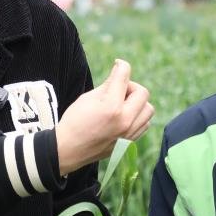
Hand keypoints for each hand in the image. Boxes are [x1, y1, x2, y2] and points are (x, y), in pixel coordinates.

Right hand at [55, 59, 154, 174]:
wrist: (68, 150)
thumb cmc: (74, 122)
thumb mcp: (87, 98)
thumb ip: (107, 84)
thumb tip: (120, 72)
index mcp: (111, 107)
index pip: (124, 77)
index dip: (121, 66)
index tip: (118, 64)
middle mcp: (124, 121)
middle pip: (143, 93)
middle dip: (131, 86)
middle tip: (118, 90)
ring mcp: (129, 134)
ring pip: (148, 110)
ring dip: (137, 103)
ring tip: (122, 104)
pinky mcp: (129, 143)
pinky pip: (144, 124)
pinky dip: (138, 116)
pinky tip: (124, 116)